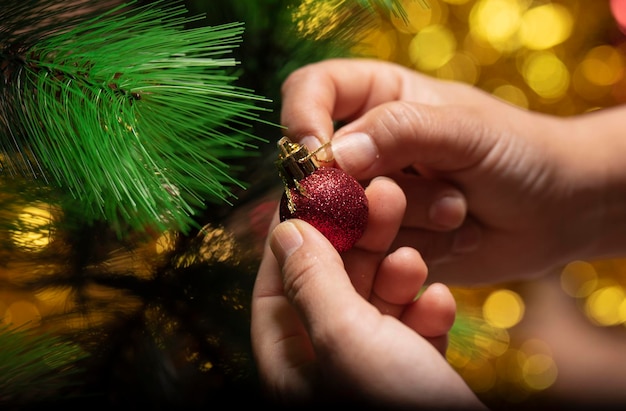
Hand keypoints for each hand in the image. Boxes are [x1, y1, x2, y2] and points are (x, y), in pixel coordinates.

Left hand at [251, 176, 484, 407]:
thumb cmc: (401, 409)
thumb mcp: (347, 339)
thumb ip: (314, 280)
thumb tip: (287, 229)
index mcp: (290, 363)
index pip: (276, 282)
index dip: (295, 233)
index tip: (319, 189)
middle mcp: (325, 365)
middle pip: (331, 283)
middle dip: (358, 241)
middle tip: (383, 196)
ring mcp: (371, 368)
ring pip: (375, 300)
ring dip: (396, 273)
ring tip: (415, 260)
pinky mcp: (413, 374)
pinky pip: (411, 326)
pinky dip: (424, 309)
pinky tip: (439, 303)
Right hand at [280, 58, 624, 283]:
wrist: (558, 210)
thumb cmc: (519, 152)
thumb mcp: (465, 130)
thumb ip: (399, 131)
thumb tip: (332, 158)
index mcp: (378, 98)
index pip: (310, 91)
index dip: (302, 119)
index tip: (318, 156)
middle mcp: (365, 148)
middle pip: (318, 171)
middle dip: (370, 194)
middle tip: (433, 198)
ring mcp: (372, 198)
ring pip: (344, 220)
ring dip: (404, 223)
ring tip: (458, 212)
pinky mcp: (384, 241)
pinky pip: (370, 255)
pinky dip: (414, 252)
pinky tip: (458, 237)